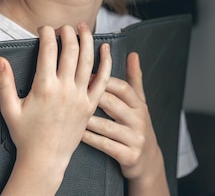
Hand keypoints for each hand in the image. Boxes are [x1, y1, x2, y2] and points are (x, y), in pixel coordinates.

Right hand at [0, 23, 111, 186]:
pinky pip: (103, 79)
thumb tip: (0, 59)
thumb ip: (4, 83)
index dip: (47, 33)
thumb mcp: (9, 109)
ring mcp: (80, 96)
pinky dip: (106, 61)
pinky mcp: (91, 105)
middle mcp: (65, 89)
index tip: (44, 28)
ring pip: (87, 60)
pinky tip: (105, 48)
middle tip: (63, 27)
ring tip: (83, 27)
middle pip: (70, 50)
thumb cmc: (25, 135)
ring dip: (86, 39)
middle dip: (67, 32)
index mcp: (44, 87)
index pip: (48, 49)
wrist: (45, 159)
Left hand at [82, 52, 169, 194]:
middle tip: (69, 91)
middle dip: (90, 97)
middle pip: (113, 104)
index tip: (84, 75)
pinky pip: (105, 145)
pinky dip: (89, 139)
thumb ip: (134, 78)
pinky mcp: (129, 155)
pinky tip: (76, 133)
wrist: (147, 161)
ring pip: (106, 126)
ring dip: (86, 119)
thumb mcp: (139, 103)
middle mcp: (139, 120)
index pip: (122, 88)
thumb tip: (133, 53)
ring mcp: (135, 138)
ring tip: (67, 113)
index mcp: (140, 105)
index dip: (104, 80)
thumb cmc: (136, 125)